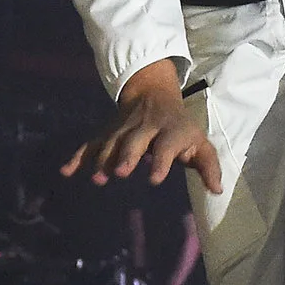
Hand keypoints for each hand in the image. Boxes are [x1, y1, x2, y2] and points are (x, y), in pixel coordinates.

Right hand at [61, 59, 223, 193]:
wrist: (153, 93)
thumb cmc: (180, 128)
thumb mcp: (199, 142)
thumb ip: (208, 165)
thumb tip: (217, 190)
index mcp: (171, 131)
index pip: (166, 146)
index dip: (161, 161)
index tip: (154, 179)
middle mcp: (146, 128)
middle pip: (134, 141)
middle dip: (126, 156)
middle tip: (121, 173)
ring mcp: (124, 129)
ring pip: (111, 142)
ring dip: (103, 159)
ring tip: (98, 178)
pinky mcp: (107, 133)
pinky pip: (91, 143)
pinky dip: (79, 156)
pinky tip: (66, 171)